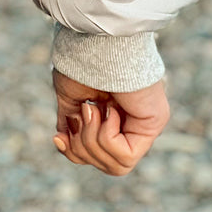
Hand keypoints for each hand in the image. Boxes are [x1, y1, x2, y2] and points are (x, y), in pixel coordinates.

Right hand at [51, 70, 169, 175]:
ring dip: (94, 139)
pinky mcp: (153, 125)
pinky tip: (109, 110)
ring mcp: (144, 126)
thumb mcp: (70, 98)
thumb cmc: (82, 62)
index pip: (98, 157)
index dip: (75, 154)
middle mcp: (131, 125)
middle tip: (84, 112)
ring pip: (117, 166)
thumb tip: (63, 142)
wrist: (94, 44)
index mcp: (113, 119)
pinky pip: (126, 156)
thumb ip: (71, 122)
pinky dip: (108, 135)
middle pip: (106, 166)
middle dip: (84, 146)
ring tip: (94, 108)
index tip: (59, 138)